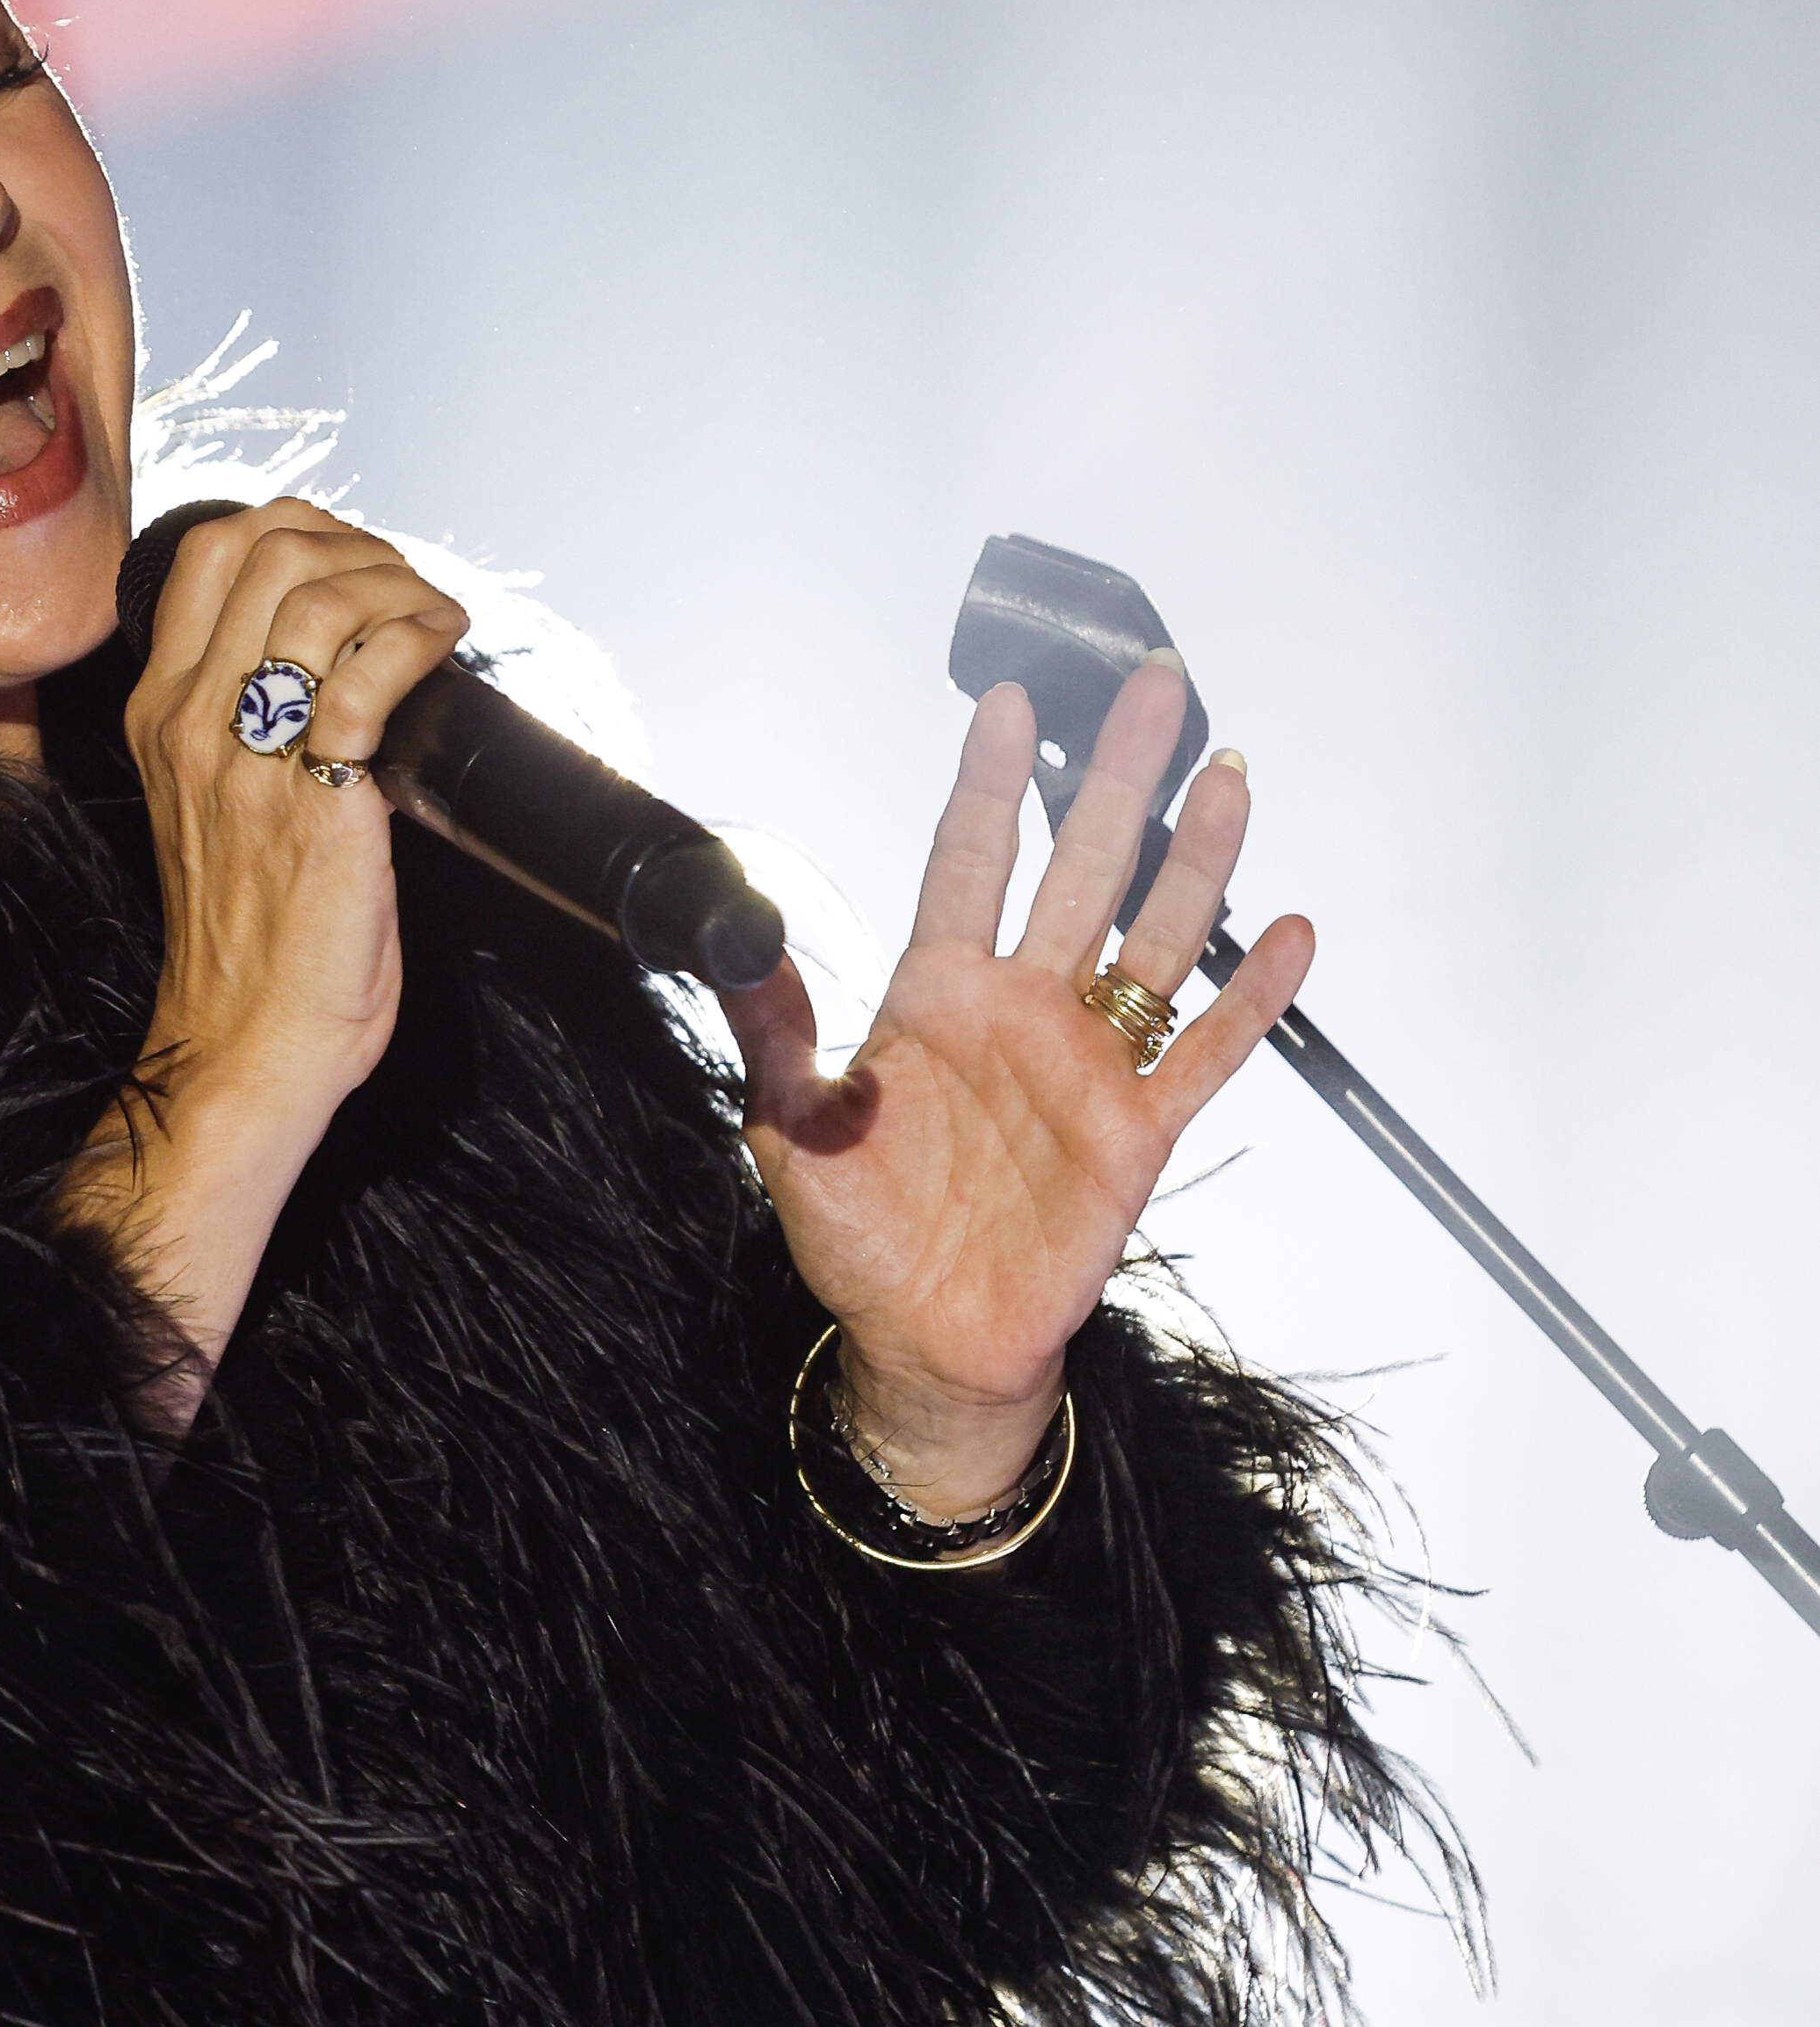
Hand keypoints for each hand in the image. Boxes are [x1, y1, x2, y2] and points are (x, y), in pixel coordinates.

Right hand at [56, 502, 467, 1407]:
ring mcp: (244, 756)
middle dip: (359, 543)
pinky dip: (421, 634)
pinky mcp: (312, 796)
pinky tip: (447, 645)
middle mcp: (188, 720)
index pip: (210, 553)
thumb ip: (251, 729)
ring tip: (435, 618)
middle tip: (407, 588)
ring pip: (316, 591)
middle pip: (266, 549)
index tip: (358, 559)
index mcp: (158, 714)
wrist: (244, 1045)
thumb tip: (341, 664)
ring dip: (399, 582)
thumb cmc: (249, 944)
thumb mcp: (217, 807)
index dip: (299, 527)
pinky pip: (368, 669)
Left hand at [717, 658, 1314, 1516]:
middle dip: (1116, 779)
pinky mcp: (1135, 1131)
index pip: (970, 861)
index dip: (990, 782)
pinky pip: (1204, 1053)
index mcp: (937, 993)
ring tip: (1225, 777)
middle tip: (1153, 688)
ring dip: (1194, 862)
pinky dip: (1251, 999)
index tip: (1009, 700)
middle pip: (1081, 870)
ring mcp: (1086, 1064)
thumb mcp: (788, 1127)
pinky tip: (1289, 935)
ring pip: (1155, 940)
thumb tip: (738, 943)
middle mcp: (1022, 1009)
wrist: (923, 1338)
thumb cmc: (859, 1233)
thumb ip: (776, 1032)